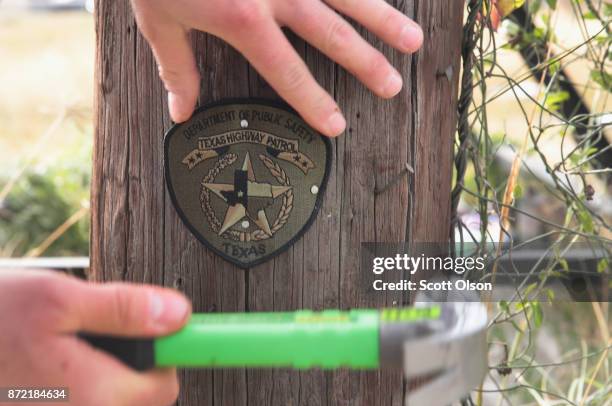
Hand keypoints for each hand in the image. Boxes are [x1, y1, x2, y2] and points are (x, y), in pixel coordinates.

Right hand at [0, 270, 190, 405]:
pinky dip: (74, 382)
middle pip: (135, 394)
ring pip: (105, 396)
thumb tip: (177, 313)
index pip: (164, 386)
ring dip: (100, 370)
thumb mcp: (56, 299)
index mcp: (94, 396)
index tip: (167, 333)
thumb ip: (122, 308)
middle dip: (128, 359)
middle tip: (97, 328)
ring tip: (65, 343)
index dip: (167, 352)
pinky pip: (76, 401)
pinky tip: (48, 361)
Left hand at [130, 0, 423, 136]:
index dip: (314, 102)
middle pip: (334, 35)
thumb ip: (176, 69)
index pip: (288, 72)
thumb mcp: (158, 19)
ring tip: (413, 41)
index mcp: (244, 20)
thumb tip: (182, 112)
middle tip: (392, 87)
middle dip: (367, 64)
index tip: (337, 125)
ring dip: (384, 19)